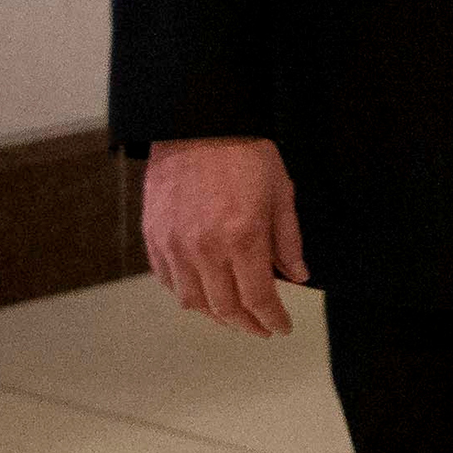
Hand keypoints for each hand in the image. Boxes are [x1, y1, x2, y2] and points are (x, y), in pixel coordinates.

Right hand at [142, 136, 305, 337]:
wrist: (198, 125)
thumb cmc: (246, 154)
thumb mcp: (281, 193)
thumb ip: (288, 241)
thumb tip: (297, 277)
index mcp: (242, 238)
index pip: (258, 298)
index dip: (272, 319)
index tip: (281, 328)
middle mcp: (204, 249)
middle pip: (225, 307)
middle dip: (247, 324)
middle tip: (261, 328)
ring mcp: (174, 246)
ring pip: (192, 302)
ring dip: (215, 315)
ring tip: (233, 316)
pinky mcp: (154, 238)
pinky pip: (168, 281)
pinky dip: (187, 294)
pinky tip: (203, 294)